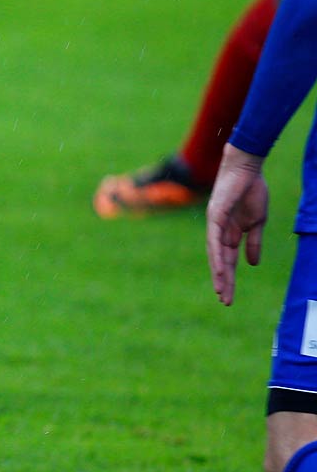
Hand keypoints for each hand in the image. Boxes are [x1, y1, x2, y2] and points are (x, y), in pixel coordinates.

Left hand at [206, 144, 267, 304]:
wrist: (248, 170)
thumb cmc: (251, 192)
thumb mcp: (257, 222)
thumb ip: (253, 242)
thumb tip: (252, 264)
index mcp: (230, 233)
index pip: (227, 260)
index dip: (229, 278)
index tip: (229, 296)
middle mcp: (219, 232)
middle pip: (219, 262)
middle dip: (222, 281)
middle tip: (224, 301)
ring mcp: (215, 225)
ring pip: (215, 254)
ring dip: (218, 273)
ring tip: (221, 291)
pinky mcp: (215, 216)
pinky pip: (215, 239)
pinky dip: (216, 255)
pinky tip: (219, 269)